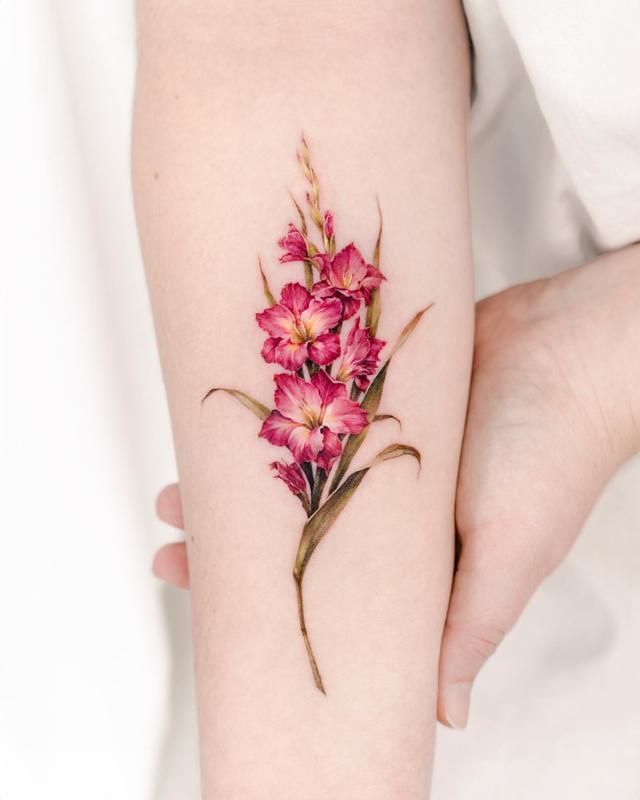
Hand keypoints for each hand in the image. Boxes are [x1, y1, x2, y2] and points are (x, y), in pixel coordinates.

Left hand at [152, 246, 639, 727]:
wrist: (570, 350)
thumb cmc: (551, 455)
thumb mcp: (511, 555)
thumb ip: (469, 633)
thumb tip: (444, 720)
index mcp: (420, 557)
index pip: (323, 589)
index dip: (257, 598)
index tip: (199, 600)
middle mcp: (397, 508)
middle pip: (297, 527)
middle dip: (232, 536)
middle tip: (169, 534)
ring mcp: (387, 448)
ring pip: (298, 468)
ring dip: (243, 477)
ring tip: (183, 480)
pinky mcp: (386, 396)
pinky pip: (318, 411)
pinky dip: (279, 419)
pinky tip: (233, 424)